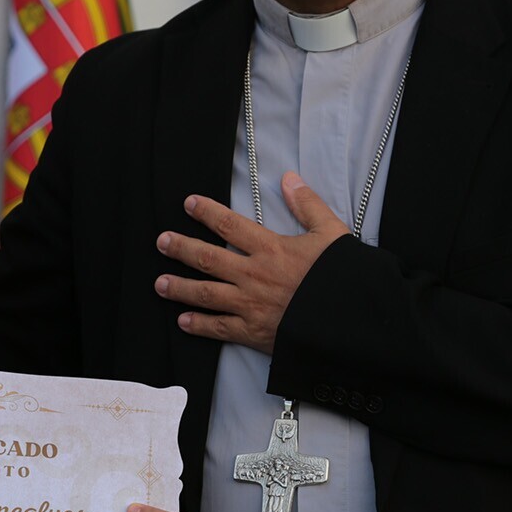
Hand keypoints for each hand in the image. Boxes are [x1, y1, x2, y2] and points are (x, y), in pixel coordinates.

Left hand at [154, 172, 349, 355]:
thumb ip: (308, 205)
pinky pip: (220, 328)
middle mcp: (254, 276)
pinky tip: (183, 322)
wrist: (351, 320)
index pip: (230, 226)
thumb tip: (289, 179)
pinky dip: (199, 326)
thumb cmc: (342, 277)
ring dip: (180, 288)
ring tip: (160, 284)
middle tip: (162, 242)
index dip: (207, 213)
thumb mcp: (332, 233)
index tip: (189, 204)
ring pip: (206, 294)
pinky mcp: (254, 332)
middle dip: (181, 249)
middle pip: (208, 259)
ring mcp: (251, 305)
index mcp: (271, 249)